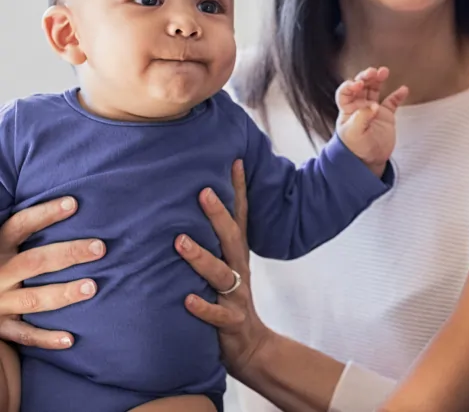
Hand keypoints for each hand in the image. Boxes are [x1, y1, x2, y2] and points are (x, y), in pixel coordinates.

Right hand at [0, 197, 103, 348]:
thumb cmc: (0, 269)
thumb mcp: (5, 250)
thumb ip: (26, 236)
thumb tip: (71, 204)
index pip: (18, 225)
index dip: (44, 214)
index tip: (74, 203)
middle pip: (34, 261)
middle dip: (68, 254)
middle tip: (100, 248)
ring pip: (32, 299)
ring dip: (63, 293)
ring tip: (92, 287)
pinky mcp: (1, 328)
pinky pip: (24, 335)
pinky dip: (46, 339)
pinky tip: (70, 339)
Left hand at [176, 160, 269, 380]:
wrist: (250, 346)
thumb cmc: (228, 301)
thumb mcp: (225, 269)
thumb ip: (213, 244)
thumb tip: (185, 212)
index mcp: (236, 256)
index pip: (240, 218)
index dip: (238, 191)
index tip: (234, 161)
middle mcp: (239, 271)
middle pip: (231, 239)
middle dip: (218, 214)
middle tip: (202, 192)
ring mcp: (236, 296)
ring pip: (220, 274)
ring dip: (201, 257)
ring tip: (179, 242)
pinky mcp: (230, 322)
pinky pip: (216, 314)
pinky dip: (202, 307)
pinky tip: (187, 299)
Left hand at [335, 66, 408, 176]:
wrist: (369, 161)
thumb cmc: (356, 149)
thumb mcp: (354, 134)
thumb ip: (362, 118)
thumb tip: (374, 105)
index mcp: (347, 110)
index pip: (345, 92)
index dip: (350, 86)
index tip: (358, 85)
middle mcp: (360, 106)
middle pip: (361, 86)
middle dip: (366, 77)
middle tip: (373, 72)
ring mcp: (374, 110)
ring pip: (375, 89)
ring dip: (378, 80)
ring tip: (384, 72)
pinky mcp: (386, 115)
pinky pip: (392, 102)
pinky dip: (398, 95)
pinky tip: (403, 89)